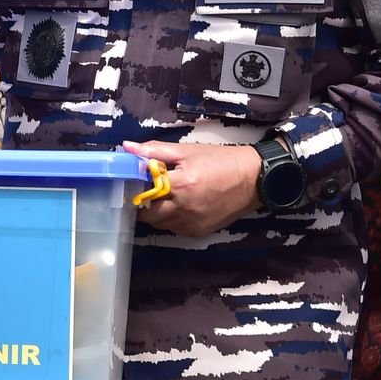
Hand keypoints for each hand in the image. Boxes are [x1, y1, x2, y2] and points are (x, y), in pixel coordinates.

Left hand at [122, 140, 259, 236]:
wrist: (253, 179)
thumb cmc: (220, 161)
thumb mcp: (187, 151)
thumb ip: (155, 150)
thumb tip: (127, 147)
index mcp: (180, 185)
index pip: (142, 194)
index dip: (133, 189)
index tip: (131, 183)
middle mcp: (184, 209)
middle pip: (148, 215)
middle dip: (143, 204)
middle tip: (147, 190)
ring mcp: (192, 223)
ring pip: (160, 224)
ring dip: (157, 212)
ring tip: (164, 196)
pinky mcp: (199, 232)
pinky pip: (175, 229)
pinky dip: (171, 219)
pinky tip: (179, 205)